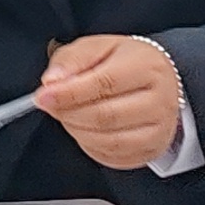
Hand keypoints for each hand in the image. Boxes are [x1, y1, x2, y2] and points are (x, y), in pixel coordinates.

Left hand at [38, 33, 186, 166]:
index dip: (68, 93)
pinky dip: (89, 144)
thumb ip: (71, 60)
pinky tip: (84, 128)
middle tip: (51, 105)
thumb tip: (52, 82)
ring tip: (68, 114)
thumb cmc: (123, 63)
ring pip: (108, 140)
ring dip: (76, 130)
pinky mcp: (152, 150)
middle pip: (105, 116)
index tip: (42, 96)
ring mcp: (160, 129)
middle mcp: (161, 100)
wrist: (155, 81)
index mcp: (148, 67)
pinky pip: (113, 156)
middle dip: (68, 113)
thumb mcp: (96, 48)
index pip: (105, 84)